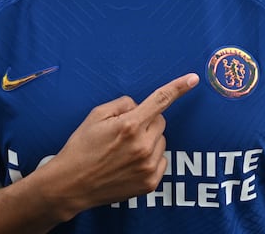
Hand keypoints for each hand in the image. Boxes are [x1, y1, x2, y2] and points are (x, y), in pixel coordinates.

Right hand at [40, 73, 198, 211]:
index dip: (178, 87)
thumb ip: (122, 105)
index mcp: (130, 125)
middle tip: (126, 131)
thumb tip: (139, 106)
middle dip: (147, 121)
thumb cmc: (81, 148)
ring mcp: (148, 166)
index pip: (160, 100)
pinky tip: (130, 163)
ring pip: (161, 141)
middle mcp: (143, 146)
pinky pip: (161, 160)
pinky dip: (150, 158)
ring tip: (124, 151)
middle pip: (161, 121)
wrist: (71, 185)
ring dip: (149, 140)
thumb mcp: (96, 116)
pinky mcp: (150, 183)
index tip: (193, 78)